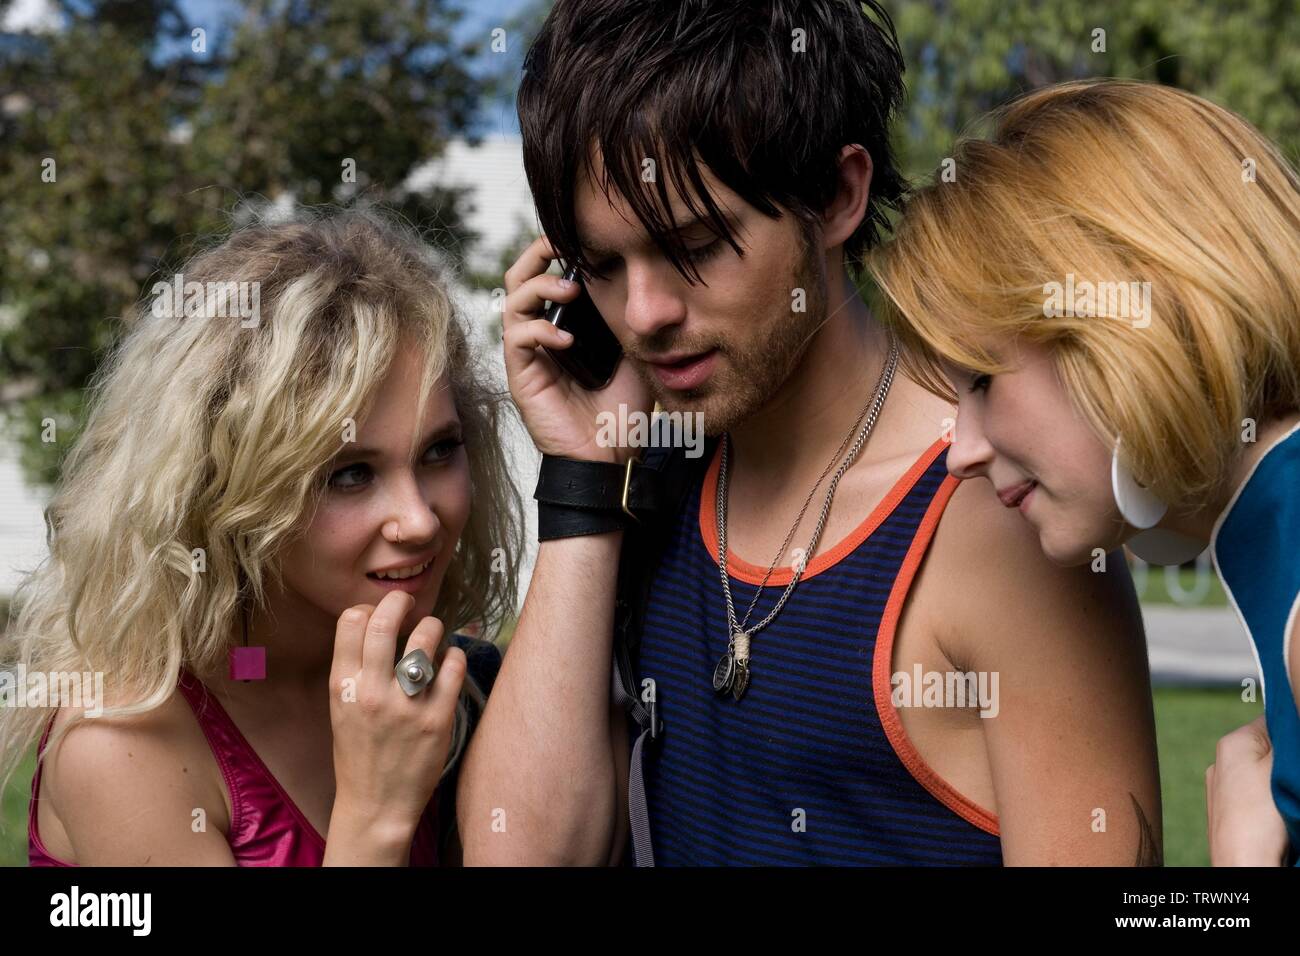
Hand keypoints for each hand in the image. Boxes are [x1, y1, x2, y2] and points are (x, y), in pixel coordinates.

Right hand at [328, 591, 466, 834]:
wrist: (376, 806)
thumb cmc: (359, 752)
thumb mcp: (342, 709)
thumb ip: (355, 670)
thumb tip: (372, 624)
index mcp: (343, 688)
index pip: (350, 624)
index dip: (367, 608)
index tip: (378, 610)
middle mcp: (372, 693)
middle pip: (384, 623)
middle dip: (399, 602)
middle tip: (407, 602)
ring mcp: (406, 707)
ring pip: (425, 640)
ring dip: (431, 627)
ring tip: (432, 632)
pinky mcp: (437, 720)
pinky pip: (453, 668)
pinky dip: (453, 656)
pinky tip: (449, 660)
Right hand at [501, 235, 652, 463]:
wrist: (611, 455)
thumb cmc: (623, 409)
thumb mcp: (635, 352)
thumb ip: (627, 318)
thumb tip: (634, 280)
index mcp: (564, 324)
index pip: (548, 274)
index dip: (557, 251)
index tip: (583, 237)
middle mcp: (540, 334)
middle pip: (519, 277)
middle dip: (537, 255)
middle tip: (562, 245)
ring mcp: (528, 354)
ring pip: (512, 300)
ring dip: (539, 287)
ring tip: (569, 292)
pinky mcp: (521, 375)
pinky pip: (517, 338)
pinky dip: (540, 331)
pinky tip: (566, 341)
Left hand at [1206, 715, 1288, 865]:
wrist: (1243, 864)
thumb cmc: (1260, 816)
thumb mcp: (1280, 768)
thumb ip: (1287, 741)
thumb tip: (1293, 719)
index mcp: (1232, 743)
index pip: (1272, 722)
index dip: (1294, 733)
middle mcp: (1222, 762)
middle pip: (1268, 751)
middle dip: (1288, 761)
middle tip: (1295, 776)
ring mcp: (1223, 789)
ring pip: (1264, 776)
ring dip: (1282, 782)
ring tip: (1289, 795)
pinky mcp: (1228, 813)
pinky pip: (1257, 798)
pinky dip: (1272, 803)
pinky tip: (1282, 813)